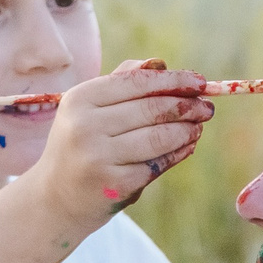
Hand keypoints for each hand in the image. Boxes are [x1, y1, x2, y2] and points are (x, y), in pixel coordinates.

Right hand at [31, 59, 212, 228]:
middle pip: (152, 109)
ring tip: (198, 127)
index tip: (200, 83)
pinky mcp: (115, 185)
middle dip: (187, 107)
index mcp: (80, 99)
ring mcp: (99, 157)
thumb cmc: (80, 144)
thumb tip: (161, 64)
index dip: (174, 81)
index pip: (138, 82)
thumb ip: (122, 82)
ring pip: (159, 137)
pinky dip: (178, 154)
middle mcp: (85, 126)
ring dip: (187, 131)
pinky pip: (158, 164)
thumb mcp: (89, 108)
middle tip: (207, 108)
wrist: (55, 198)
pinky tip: (187, 147)